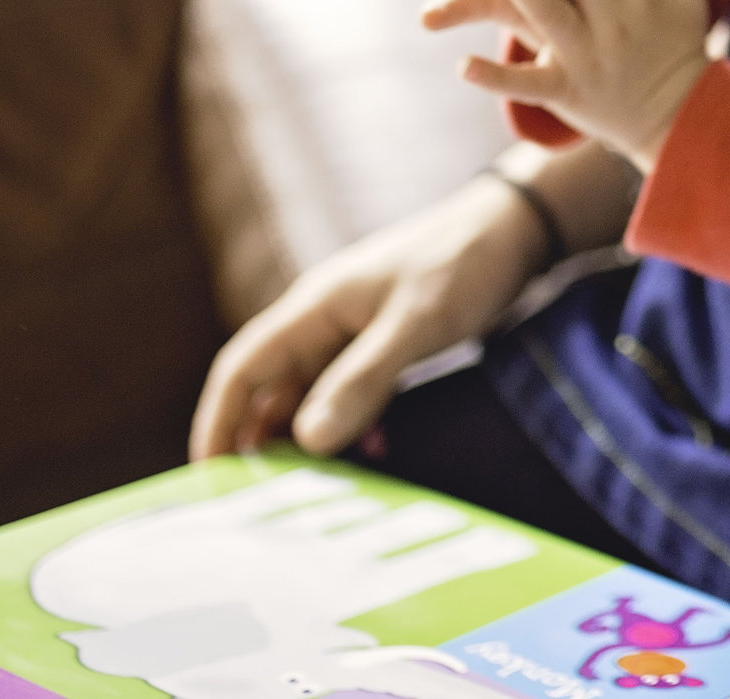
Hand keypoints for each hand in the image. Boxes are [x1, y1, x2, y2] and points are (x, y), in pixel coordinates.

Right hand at [189, 169, 553, 459]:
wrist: (518, 226)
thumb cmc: (465, 263)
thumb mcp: (416, 325)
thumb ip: (363, 379)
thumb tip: (306, 441)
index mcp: (314, 307)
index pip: (241, 369)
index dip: (218, 423)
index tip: (211, 480)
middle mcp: (324, 319)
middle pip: (271, 389)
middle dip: (261, 444)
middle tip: (264, 503)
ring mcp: (355, 329)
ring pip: (313, 394)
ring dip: (311, 439)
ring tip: (316, 491)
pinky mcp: (387, 340)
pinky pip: (352, 390)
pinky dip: (352, 423)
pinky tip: (374, 452)